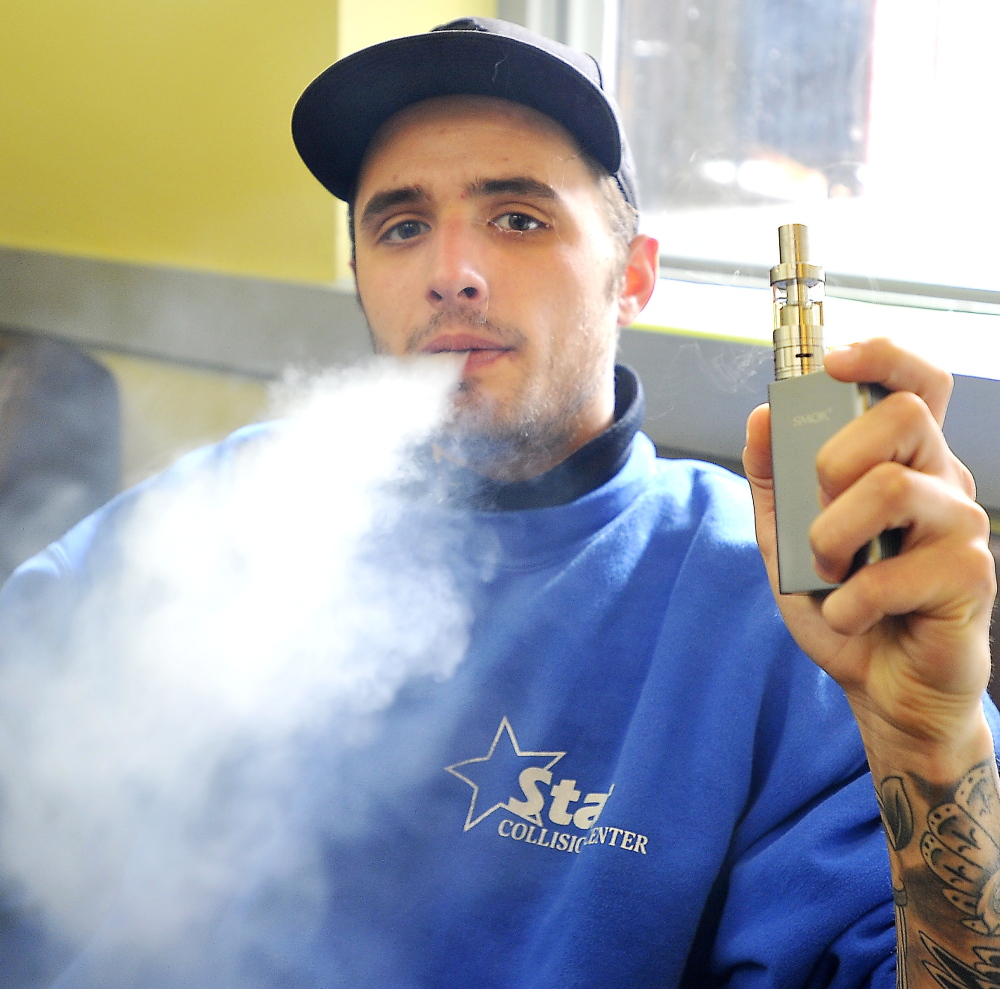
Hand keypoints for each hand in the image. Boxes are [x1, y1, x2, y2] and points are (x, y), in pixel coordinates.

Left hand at [743, 338, 995, 760]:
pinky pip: (896, 571)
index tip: (834, 362)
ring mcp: (961, 528)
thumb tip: (759, 418)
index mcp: (900, 463)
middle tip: (818, 508)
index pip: (915, 384)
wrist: (880, 686)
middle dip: (835, 457)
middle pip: (904, 415)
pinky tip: (851, 615)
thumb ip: (771, 482)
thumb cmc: (843, 605)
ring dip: (831, 536)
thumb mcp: (784, 540)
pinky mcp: (970, 578)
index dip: (882, 357)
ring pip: (892, 487)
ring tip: (827, 569)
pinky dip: (850, 601)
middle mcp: (940, 482)